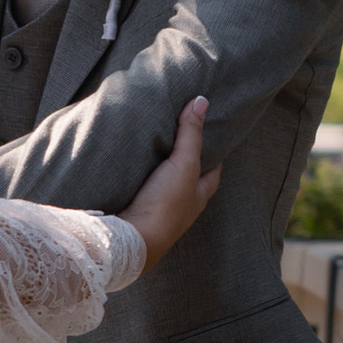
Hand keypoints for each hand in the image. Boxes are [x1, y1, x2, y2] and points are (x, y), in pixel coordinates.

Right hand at [119, 94, 219, 269]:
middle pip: (188, 179)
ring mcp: (158, 212)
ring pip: (164, 186)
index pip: (213, 171)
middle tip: (180, 138)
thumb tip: (202, 101)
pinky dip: (138, 180)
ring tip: (152, 148)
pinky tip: (129, 170)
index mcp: (198, 196)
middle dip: (185, 161)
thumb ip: (191, 135)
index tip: (210, 134)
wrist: (132, 240)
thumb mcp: (184, 165)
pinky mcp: (136, 213)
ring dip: (159, 172)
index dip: (213, 153)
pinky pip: (141, 191)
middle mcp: (181, 206)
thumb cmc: (165, 206)